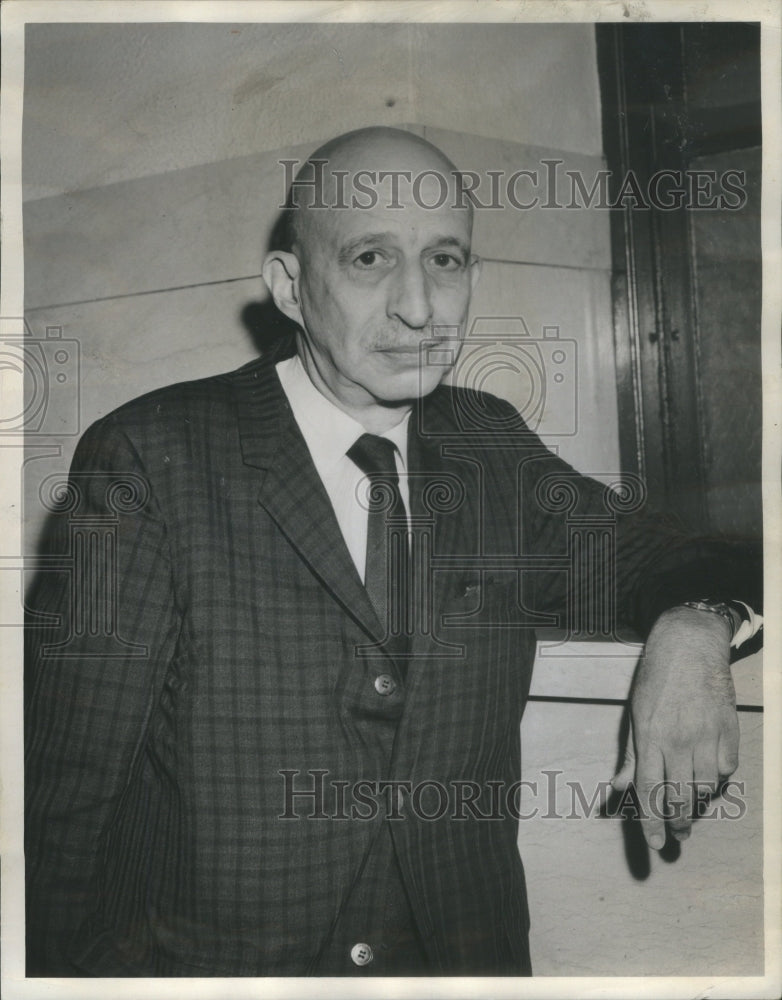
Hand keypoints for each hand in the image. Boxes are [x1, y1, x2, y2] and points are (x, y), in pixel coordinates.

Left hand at [611, 606, 738, 849]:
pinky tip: (708, 778)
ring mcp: (706, 734)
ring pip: (705, 786)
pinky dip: (717, 778)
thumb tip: (619, 788)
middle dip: (677, 822)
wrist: (690, 647)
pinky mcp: (728, 729)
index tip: (656, 844)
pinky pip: (726, 768)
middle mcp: (678, 739)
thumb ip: (630, 754)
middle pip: (679, 795)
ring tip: (690, 808)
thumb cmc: (655, 680)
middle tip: (677, 834)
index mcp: (650, 735)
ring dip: (697, 802)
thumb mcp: (635, 713)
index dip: (652, 821)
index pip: (649, 789)